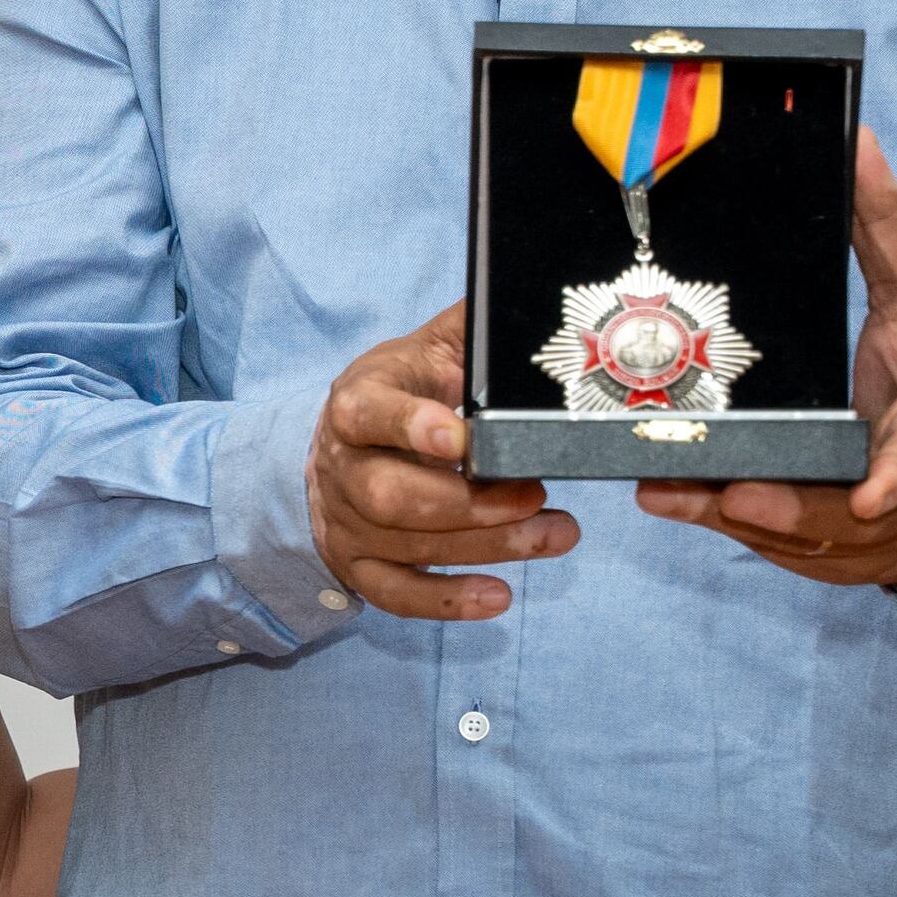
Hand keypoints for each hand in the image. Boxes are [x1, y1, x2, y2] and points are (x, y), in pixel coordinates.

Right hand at [309, 303, 577, 619]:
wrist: (339, 444)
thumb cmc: (402, 391)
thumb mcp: (429, 347)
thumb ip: (472, 328)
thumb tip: (535, 295)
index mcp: (357, 402)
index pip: (369, 414)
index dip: (410, 426)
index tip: (461, 436)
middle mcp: (342, 466)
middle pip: (390, 495)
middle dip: (469, 503)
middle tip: (536, 494)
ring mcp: (346, 522)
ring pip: (408, 545)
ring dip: (487, 547)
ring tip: (558, 534)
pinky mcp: (357, 564)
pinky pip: (395, 594)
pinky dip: (445, 602)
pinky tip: (499, 598)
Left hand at [638, 129, 896, 588]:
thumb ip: (887, 231)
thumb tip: (858, 140)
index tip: (872, 495)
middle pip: (840, 509)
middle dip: (789, 506)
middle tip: (735, 495)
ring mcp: (858, 526)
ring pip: (794, 532)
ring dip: (733, 517)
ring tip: (669, 491)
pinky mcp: (820, 546)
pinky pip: (764, 541)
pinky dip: (715, 521)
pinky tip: (663, 497)